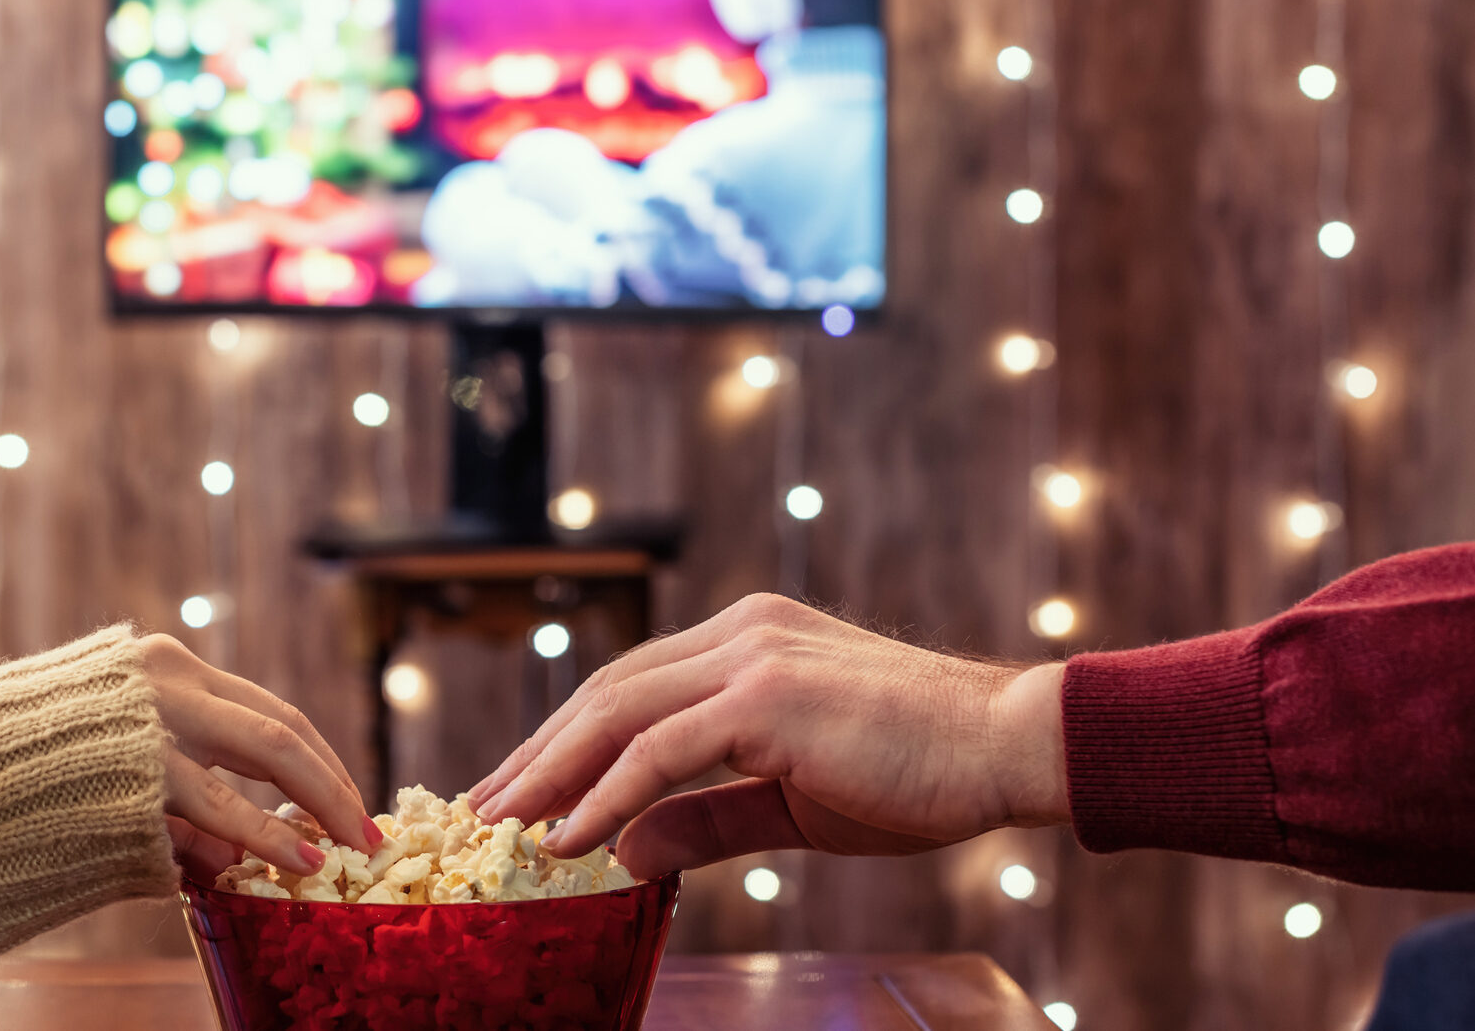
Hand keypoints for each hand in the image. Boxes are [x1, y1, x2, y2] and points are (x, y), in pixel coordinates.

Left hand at [141, 634, 381, 880]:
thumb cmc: (55, 789)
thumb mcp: (117, 828)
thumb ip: (185, 846)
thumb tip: (242, 865)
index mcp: (135, 757)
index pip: (220, 802)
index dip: (274, 838)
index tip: (319, 866)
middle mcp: (161, 700)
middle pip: (270, 742)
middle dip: (328, 791)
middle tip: (366, 836)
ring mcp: (170, 668)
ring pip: (274, 711)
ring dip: (322, 762)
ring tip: (352, 807)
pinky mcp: (171, 652)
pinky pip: (246, 697)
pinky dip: (285, 736)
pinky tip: (315, 769)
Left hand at [468, 594, 1066, 877]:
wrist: (1007, 747)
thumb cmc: (918, 774)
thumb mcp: (791, 804)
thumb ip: (705, 818)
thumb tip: (626, 853)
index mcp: (746, 639)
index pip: (629, 686)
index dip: (565, 739)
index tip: (516, 789)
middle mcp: (739, 632)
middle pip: (606, 692)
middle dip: (536, 754)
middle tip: (478, 809)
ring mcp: (750, 656)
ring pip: (617, 713)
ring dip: (548, 773)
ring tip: (497, 826)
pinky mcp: (765, 696)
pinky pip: (659, 750)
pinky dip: (604, 794)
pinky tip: (564, 837)